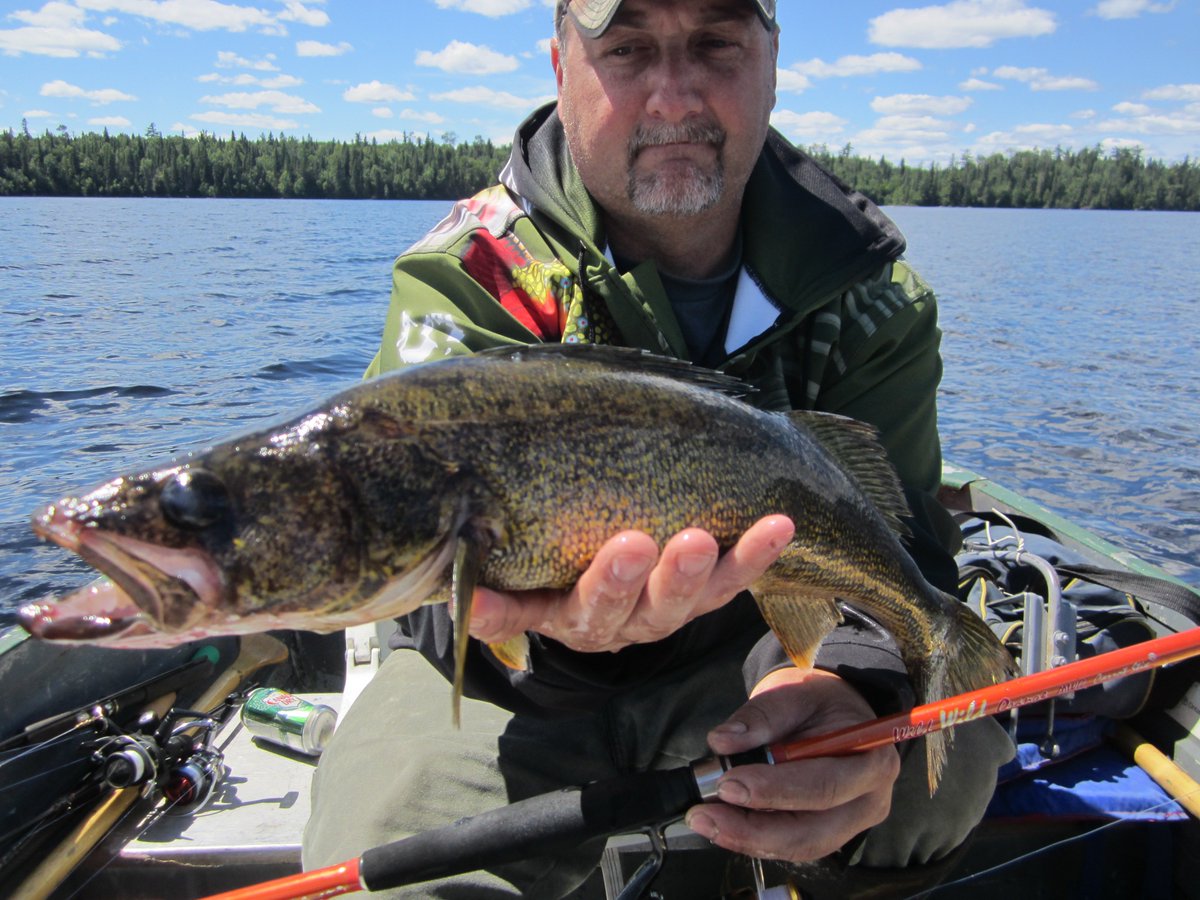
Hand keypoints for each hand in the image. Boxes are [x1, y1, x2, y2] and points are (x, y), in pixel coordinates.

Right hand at [467, 515, 794, 652]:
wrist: (590, 592)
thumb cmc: (547, 579)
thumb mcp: (520, 592)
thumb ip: (497, 600)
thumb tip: (461, 597)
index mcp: (572, 619)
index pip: (579, 608)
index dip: (599, 584)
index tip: (616, 550)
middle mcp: (624, 624)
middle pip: (644, 607)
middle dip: (658, 575)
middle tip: (669, 541)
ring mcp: (668, 611)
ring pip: (695, 598)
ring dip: (720, 566)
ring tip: (739, 533)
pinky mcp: (704, 596)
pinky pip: (735, 581)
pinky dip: (758, 555)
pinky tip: (781, 526)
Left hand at [685, 668, 900, 862]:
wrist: (835, 713)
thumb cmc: (820, 702)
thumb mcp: (795, 693)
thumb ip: (760, 716)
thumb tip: (722, 741)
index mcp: (871, 761)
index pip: (824, 786)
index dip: (775, 791)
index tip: (728, 783)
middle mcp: (867, 802)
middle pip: (811, 832)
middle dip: (753, 830)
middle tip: (705, 815)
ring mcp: (849, 824)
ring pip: (797, 846)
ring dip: (746, 838)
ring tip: (705, 820)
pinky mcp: (826, 833)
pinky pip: (789, 844)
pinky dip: (752, 838)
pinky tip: (721, 823)